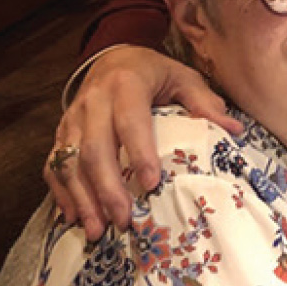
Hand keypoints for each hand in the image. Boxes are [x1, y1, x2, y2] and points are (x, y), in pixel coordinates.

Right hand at [44, 45, 240, 239]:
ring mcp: (72, 118)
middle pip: (93, 148)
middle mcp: (93, 101)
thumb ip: (204, 102)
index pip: (130, 122)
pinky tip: (73, 217)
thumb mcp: (183, 77)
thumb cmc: (154, 72)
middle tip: (123, 220)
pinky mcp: (61, 132)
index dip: (139, 153)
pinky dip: (61, 193)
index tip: (151, 184)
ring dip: (82, 198)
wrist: (114, 56)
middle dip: (107, 188)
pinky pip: (53, 165)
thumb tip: (233, 130)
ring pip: (68, 161)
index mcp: (126, 85)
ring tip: (95, 230)